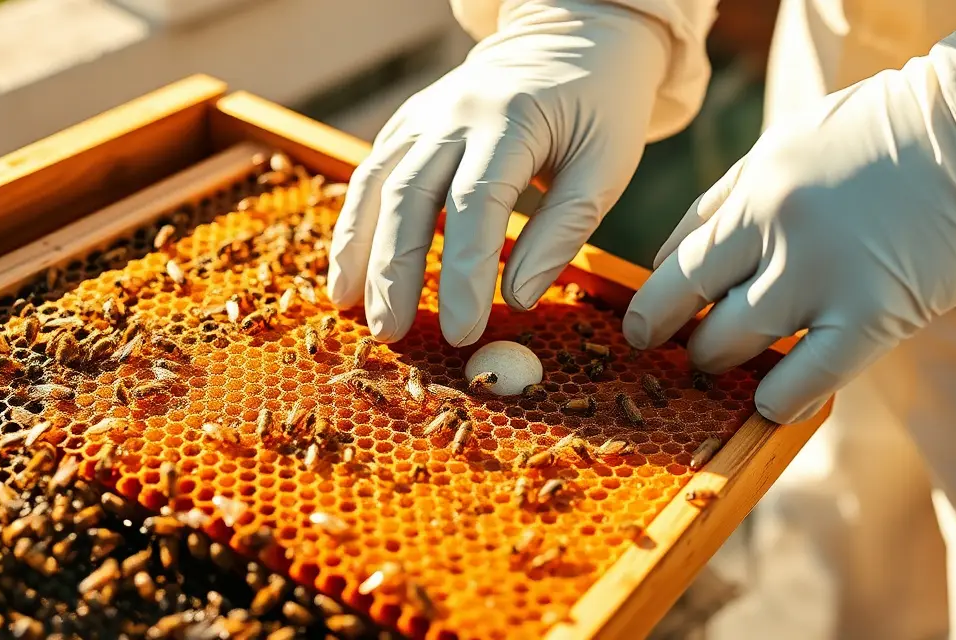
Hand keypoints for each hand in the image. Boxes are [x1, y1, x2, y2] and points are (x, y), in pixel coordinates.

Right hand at [327, 0, 669, 345]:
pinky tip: (348, 268)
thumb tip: (515, 298)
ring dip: (357, 249)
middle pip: (409, 194)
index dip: (463, 273)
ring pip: (376, 182)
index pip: (476, 204)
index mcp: (512, 119)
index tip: (462, 332)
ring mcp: (425, 113)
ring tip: (350, 308)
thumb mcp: (607, 167)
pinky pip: (372, 173)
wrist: (571, 38)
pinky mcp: (410, 122)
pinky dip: (355, 223)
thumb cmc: (599, 109)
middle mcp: (456, 111)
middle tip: (391, 333)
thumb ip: (564, 231)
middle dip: (395, 271)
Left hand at [623, 20, 955, 422]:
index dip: (654, 304)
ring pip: (735, 345)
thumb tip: (669, 255)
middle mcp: (778, 231)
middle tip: (688, 349)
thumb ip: (726, 197)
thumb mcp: (786, 143)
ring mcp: (824, 275)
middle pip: (696, 307)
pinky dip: (778, 400)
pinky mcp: (875, 314)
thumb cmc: (879, 137)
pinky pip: (806, 379)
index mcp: (754, 188)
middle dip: (682, 338)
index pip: (676, 263)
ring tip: (726, 365)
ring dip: (720, 364)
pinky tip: (770, 402)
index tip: (646, 326)